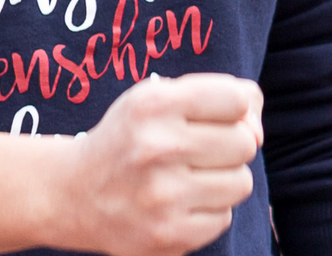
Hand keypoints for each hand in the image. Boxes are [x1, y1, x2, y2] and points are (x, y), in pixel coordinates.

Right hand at [40, 73, 263, 255]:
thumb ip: (222, 95)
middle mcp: (157, 148)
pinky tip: (176, 204)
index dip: (229, 108)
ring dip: (221, 180)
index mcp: (153, 104)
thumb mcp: (159, 97)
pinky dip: (206, 211)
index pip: (237, 99)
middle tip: (192, 151)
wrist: (72, 194)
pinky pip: (223, 218)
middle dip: (227, 145)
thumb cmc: (130, 139)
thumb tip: (258, 133)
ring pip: (241, 183)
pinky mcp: (170, 235)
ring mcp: (163, 196)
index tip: (204, 116)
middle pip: (244, 143)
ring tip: (185, 178)